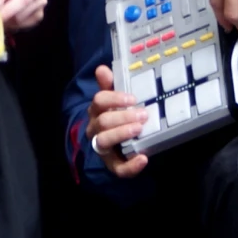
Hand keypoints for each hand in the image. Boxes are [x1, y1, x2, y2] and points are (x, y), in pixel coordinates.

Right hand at [86, 63, 152, 177]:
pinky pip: (118, 168)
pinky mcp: (112, 165)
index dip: (115, 99)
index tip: (133, 99)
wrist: (116, 146)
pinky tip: (143, 159)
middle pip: (103, 121)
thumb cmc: (116, 118)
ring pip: (105, 140)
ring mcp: (102, 148)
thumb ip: (109, 86)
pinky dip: (131, 166)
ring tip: (139, 129)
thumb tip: (101, 68)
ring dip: (122, 133)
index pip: (99, 101)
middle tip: (143, 114)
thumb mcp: (114, 102)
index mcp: (96, 112)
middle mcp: (95, 129)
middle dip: (123, 117)